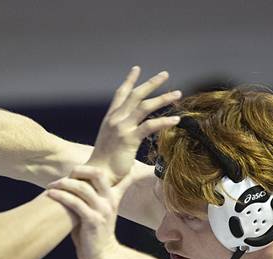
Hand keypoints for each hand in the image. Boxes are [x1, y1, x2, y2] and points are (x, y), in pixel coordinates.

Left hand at [46, 165, 132, 258]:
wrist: (101, 255)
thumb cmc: (94, 232)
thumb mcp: (98, 211)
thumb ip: (91, 196)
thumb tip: (73, 181)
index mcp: (113, 196)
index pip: (117, 174)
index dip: (105, 164)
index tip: (84, 165)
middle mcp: (110, 201)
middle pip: (97, 173)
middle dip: (79, 170)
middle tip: (65, 175)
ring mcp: (102, 210)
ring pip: (82, 187)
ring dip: (64, 183)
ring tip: (52, 185)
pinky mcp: (93, 220)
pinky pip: (75, 203)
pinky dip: (61, 196)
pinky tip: (50, 194)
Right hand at [86, 66, 181, 181]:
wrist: (95, 175)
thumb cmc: (104, 164)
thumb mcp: (112, 143)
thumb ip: (122, 134)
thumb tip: (133, 133)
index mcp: (110, 119)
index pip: (121, 94)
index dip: (129, 81)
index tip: (136, 68)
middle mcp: (115, 120)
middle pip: (135, 95)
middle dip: (151, 83)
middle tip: (165, 74)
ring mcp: (121, 128)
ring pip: (145, 107)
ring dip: (163, 98)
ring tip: (178, 94)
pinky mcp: (129, 139)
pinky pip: (150, 126)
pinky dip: (164, 121)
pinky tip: (176, 119)